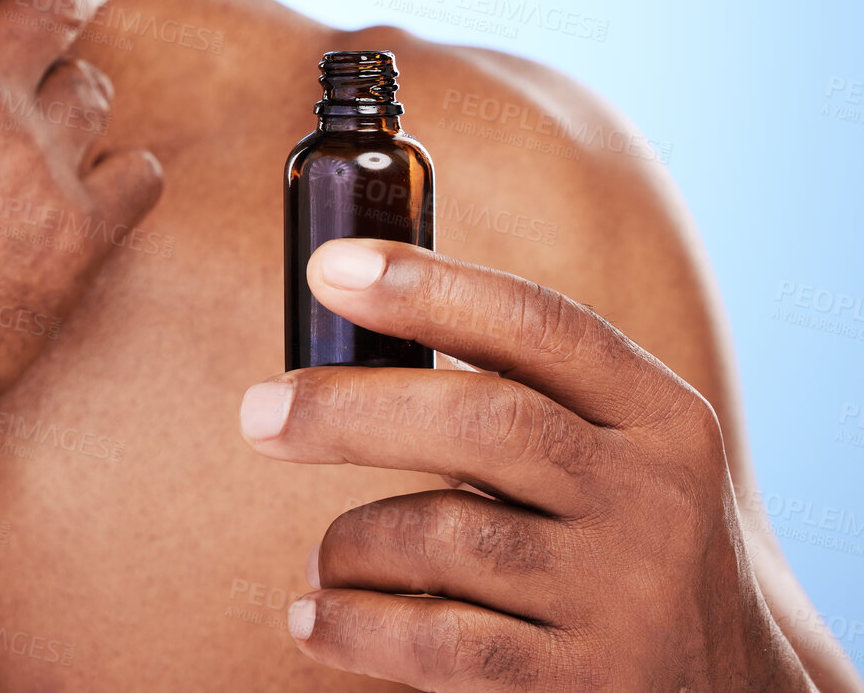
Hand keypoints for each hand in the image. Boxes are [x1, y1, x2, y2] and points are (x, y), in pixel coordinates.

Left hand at [239, 239, 813, 691]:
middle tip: (259, 413)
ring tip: (325, 561)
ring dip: (352, 543)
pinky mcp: (589, 683)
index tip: (328, 267)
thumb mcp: (612, 453)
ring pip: (448, 535)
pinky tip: (315, 619)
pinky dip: (356, 626)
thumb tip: (347, 319)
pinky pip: (443, 644)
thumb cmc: (617, 541)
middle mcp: (655, 497)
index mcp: (659, 415)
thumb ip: (516, 395)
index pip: (540, 326)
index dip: (429, 288)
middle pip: (486, 422)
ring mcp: (628, 596)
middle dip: (353, 410)